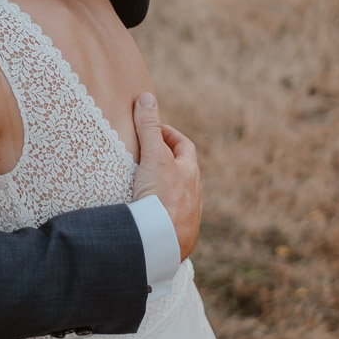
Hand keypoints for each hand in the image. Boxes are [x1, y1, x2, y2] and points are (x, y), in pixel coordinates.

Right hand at [130, 93, 201, 259]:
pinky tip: (149, 214)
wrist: (165, 241)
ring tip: (145, 185)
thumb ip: (148, 128)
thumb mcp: (153, 156)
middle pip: (183, 170)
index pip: (184, 146)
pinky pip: (170, 216)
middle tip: (147, 156)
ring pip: (179, 195)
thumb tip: (146, 97)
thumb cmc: (161, 196)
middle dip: (167, 161)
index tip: (153, 131)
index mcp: (190, 172)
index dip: (169, 135)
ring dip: (165, 187)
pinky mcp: (178, 234)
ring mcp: (187, 215)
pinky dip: (161, 210)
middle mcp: (194, 193)